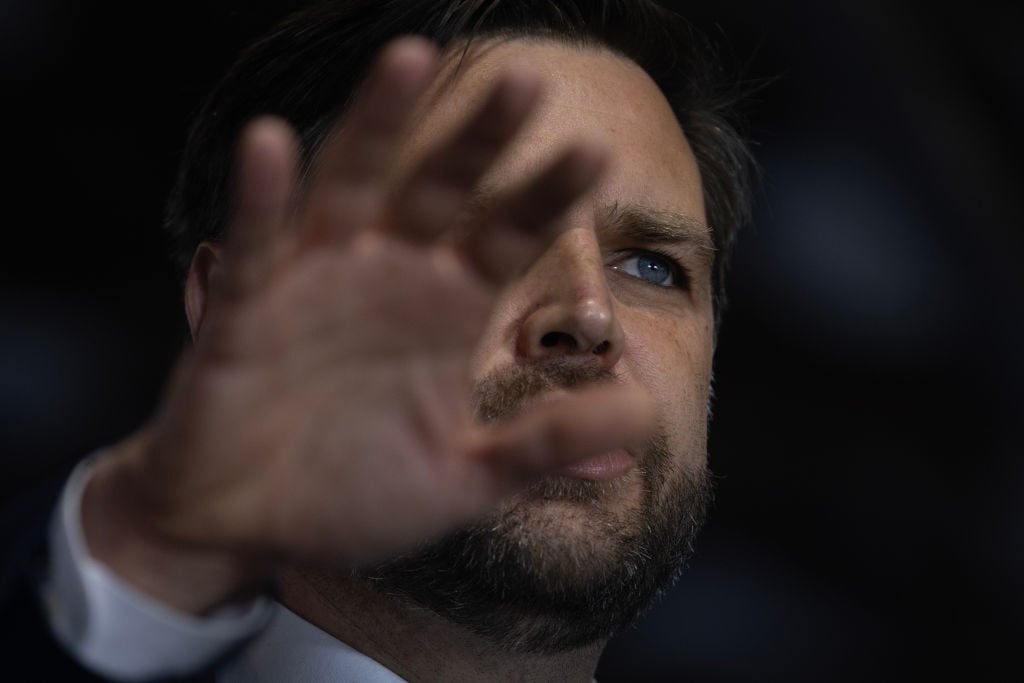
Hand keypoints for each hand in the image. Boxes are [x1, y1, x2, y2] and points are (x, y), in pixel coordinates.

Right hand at [82, 38, 652, 613]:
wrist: (250, 530)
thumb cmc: (355, 498)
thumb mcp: (466, 478)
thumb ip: (545, 444)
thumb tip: (645, 418)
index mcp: (444, 312)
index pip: (507, 237)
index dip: (547, 196)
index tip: (597, 154)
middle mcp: (386, 280)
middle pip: (440, 190)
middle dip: (480, 138)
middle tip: (527, 80)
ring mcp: (314, 286)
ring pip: (350, 188)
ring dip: (376, 124)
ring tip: (411, 57)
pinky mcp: (244, 313)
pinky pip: (255, 248)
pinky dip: (261, 200)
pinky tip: (272, 143)